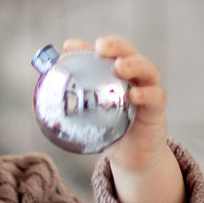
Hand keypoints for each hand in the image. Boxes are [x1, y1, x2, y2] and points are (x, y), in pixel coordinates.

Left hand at [63, 33, 185, 202]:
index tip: (69, 46)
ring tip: (120, 66)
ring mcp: (148, 89)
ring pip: (147, 70)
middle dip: (116, 46)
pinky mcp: (157, 109)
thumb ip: (71, 98)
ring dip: (134, 65)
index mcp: (116, 73)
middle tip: (101, 47)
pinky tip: (133, 95)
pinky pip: (155, 97)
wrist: (131, 155)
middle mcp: (134, 76)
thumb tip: (46, 80)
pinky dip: (146, 94)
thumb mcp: (87, 114)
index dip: (86, 47)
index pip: (104, 53)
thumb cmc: (108, 130)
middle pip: (129, 53)